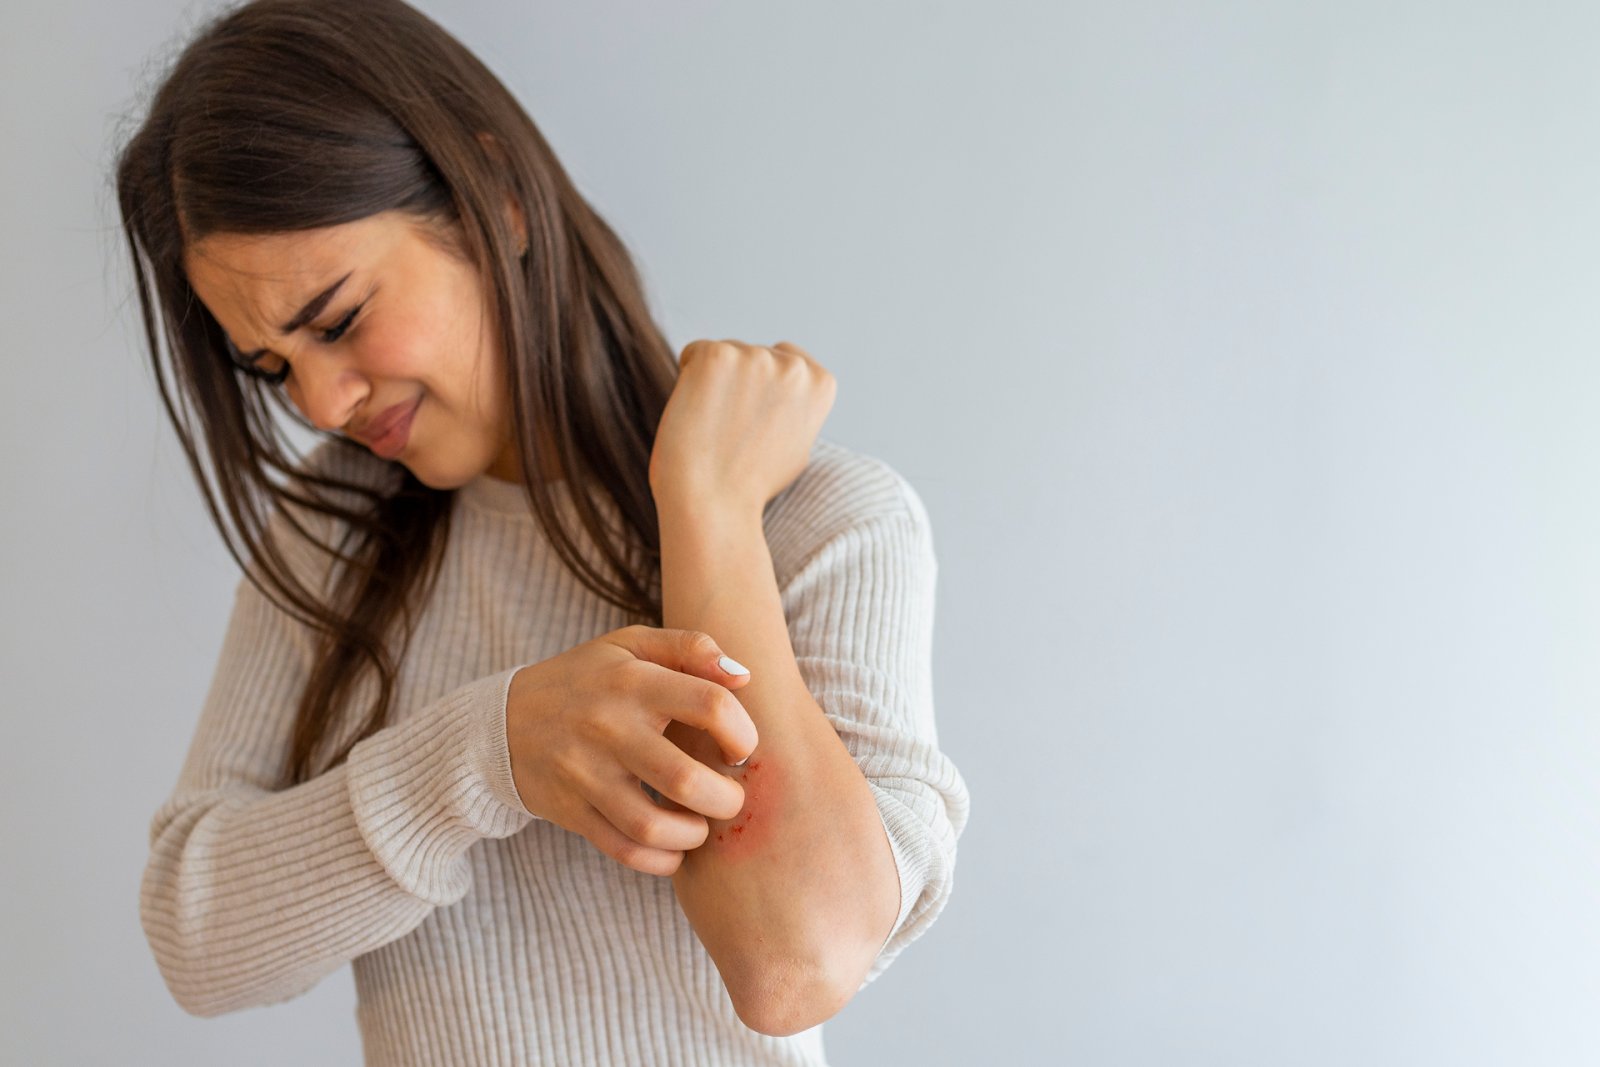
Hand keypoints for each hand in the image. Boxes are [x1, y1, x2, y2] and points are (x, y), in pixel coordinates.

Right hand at [505, 625, 757, 874]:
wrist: (503, 720)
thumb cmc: (587, 680)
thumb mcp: (631, 646)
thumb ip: (691, 648)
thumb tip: (744, 676)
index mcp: (634, 681)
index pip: (710, 705)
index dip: (743, 732)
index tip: (740, 748)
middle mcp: (609, 728)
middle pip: (685, 779)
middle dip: (726, 799)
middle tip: (730, 797)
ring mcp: (586, 774)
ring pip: (652, 826)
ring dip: (693, 836)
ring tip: (701, 824)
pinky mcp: (572, 811)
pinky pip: (624, 851)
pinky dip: (660, 860)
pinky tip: (674, 848)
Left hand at [649, 340, 836, 515]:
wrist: (714, 504)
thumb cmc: (749, 485)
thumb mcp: (797, 446)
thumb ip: (796, 409)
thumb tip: (781, 390)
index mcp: (821, 385)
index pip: (787, 359)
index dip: (763, 390)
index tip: (755, 424)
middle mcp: (794, 367)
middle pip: (753, 355)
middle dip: (738, 385)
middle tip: (732, 433)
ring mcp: (756, 358)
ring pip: (724, 355)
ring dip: (713, 384)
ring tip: (715, 428)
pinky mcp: (717, 357)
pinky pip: (693, 354)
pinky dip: (687, 380)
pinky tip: (697, 415)